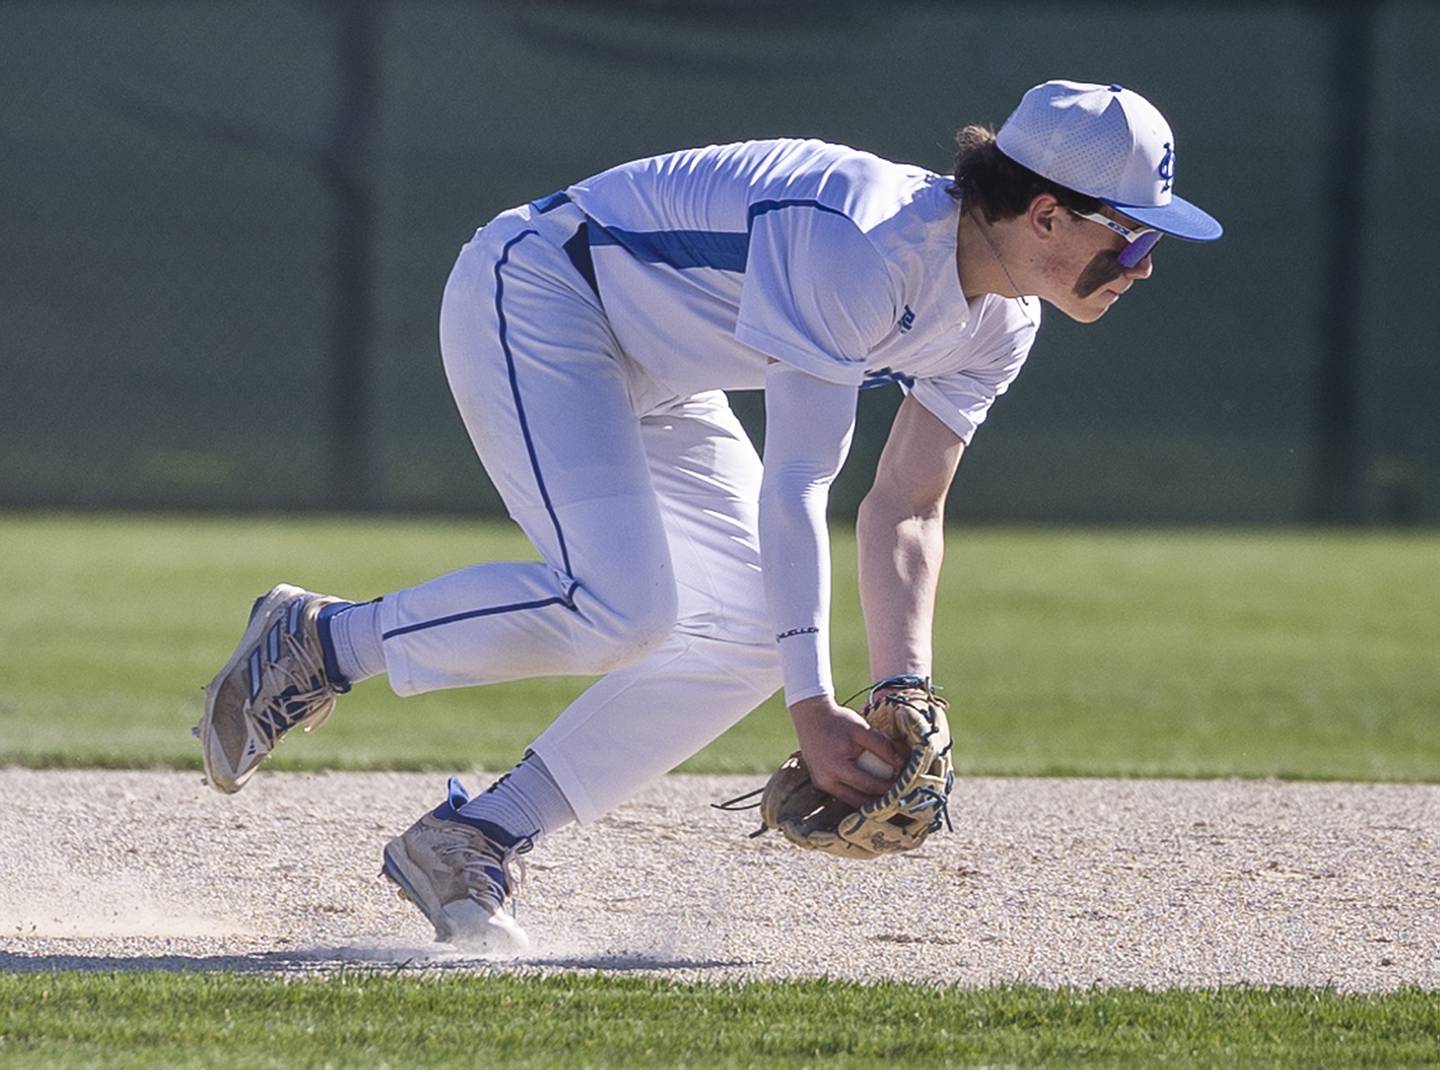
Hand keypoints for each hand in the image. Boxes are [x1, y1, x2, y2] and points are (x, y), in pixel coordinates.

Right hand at [788, 694, 905, 807]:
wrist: (810, 716)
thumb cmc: (837, 721)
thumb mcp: (862, 729)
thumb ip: (883, 746)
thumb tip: (902, 764)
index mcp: (837, 768)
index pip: (869, 786)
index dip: (889, 788)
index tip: (905, 786)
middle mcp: (826, 781)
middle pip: (860, 801)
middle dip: (880, 801)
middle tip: (899, 796)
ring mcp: (821, 784)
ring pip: (851, 801)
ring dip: (869, 800)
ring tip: (887, 794)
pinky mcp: (820, 782)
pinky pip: (843, 794)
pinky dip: (857, 793)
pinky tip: (871, 788)